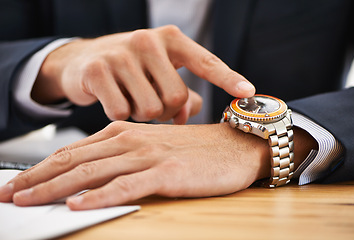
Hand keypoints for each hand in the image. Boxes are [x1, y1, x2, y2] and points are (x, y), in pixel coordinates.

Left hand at [0, 121, 271, 209]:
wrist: (234, 145)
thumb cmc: (193, 149)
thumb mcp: (151, 147)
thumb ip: (122, 156)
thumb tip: (92, 175)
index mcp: (124, 133)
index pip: (73, 151)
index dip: (40, 167)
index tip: (16, 184)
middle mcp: (130, 141)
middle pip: (74, 160)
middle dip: (36, 178)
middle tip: (7, 195)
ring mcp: (148, 155)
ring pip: (93, 172)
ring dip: (55, 187)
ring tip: (27, 200)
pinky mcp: (167, 172)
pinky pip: (127, 186)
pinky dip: (100, 195)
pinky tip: (78, 204)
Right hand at [32, 25, 254, 123]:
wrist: (83, 60)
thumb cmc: (132, 70)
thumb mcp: (161, 73)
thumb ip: (183, 94)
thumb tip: (189, 117)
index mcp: (171, 39)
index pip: (205, 61)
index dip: (228, 78)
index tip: (249, 92)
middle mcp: (148, 40)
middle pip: (176, 98)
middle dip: (167, 111)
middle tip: (153, 103)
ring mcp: (121, 54)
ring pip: (150, 109)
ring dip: (144, 115)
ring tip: (132, 99)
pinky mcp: (97, 71)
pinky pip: (122, 112)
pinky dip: (121, 115)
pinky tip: (113, 101)